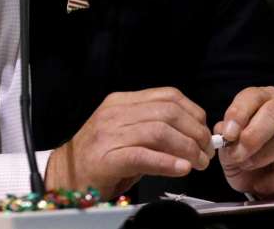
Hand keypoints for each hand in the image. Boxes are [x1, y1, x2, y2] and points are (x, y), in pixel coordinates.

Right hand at [45, 87, 213, 198]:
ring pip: (159, 131)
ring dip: (186, 148)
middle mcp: (115, 113)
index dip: (193, 113)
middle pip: (167, 112)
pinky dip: (167, 162)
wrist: (66, 177)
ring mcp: (109, 134)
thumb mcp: (128, 135)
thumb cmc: (101, 159)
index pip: (167, 96)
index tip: (205, 132)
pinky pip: (143, 155)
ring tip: (198, 164)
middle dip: (195, 132)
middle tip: (206, 152)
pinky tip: (181, 169)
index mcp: (121, 102)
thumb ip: (156, 131)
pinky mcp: (106, 158)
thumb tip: (194, 138)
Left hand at [215, 86, 273, 198]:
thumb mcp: (232, 149)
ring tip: (249, 166)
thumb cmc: (252, 159)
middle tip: (238, 154)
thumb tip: (223, 130)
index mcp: (265, 100)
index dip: (239, 113)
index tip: (228, 134)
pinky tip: (264, 184)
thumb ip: (226, 138)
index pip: (253, 96)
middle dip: (254, 133)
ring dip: (267, 153)